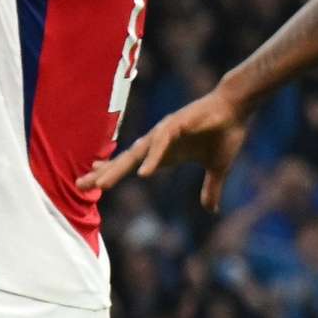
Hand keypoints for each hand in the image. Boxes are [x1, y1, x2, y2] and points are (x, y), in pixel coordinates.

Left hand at [87, 83, 249, 209]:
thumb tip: (211, 209)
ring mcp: (166, 132)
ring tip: (101, 184)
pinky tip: (143, 173)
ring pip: (137, 153)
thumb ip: (210, 188)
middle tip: (79, 185)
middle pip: (126, 160)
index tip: (92, 183)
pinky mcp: (178, 125)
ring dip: (118, 168)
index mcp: (164, 152)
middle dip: (103, 173)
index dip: (112, 171)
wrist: (237, 109)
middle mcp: (158, 142)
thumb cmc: (225, 133)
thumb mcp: (217, 168)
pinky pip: (161, 144)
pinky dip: (152, 159)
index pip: (132, 164)